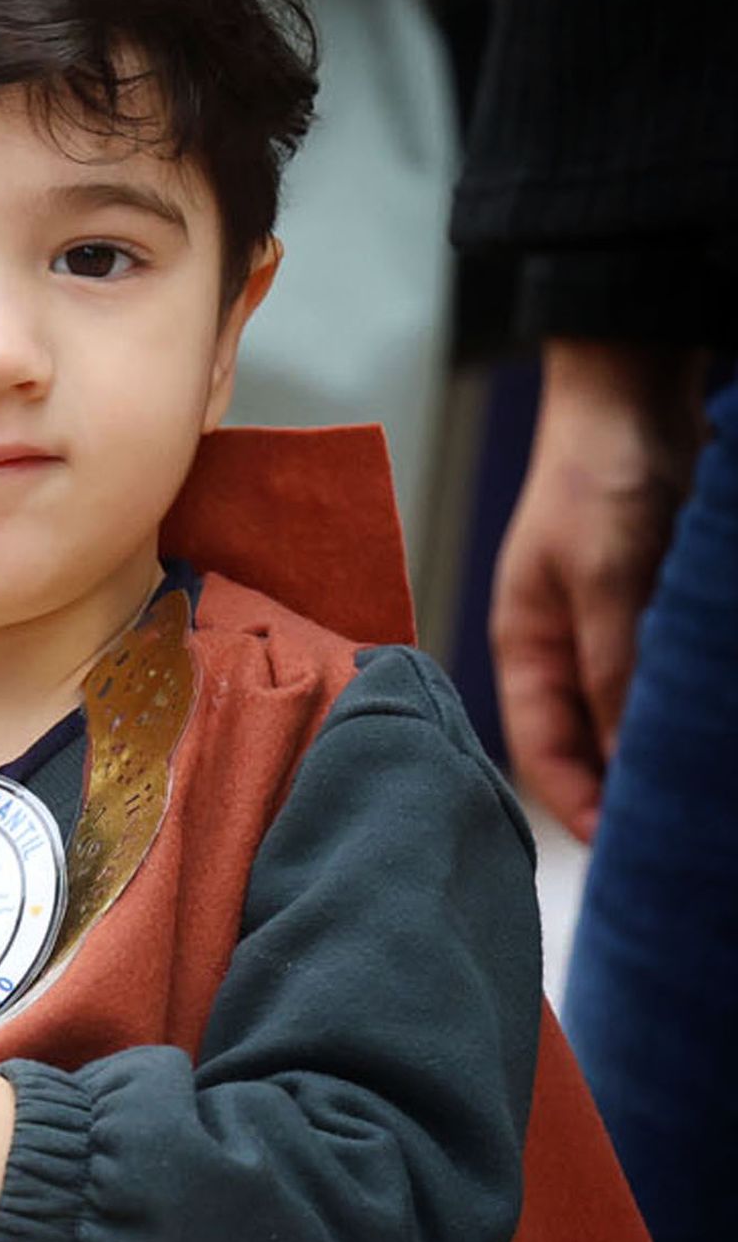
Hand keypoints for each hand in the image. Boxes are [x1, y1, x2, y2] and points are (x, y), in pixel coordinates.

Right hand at [491, 340, 704, 840]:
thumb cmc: (599, 477)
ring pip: (631, 718)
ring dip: (658, 755)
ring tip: (700, 799)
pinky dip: (684, 712)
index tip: (623, 851)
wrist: (633, 390)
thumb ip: (614, 670)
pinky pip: (663, 681)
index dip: (577, 808)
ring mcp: (609, 632)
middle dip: (621, 796)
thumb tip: (629, 759)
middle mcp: (563, 652)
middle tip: (672, 840)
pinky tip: (714, 734)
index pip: (543, 755)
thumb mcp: (605, 579)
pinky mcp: (651, 613)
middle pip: (587, 748)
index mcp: (526, 650)